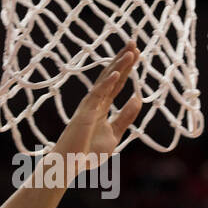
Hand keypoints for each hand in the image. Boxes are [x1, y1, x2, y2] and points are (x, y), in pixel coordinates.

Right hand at [52, 42, 141, 166]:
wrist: (69, 166)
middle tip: (133, 41)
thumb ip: (126, 116)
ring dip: (118, 67)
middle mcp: (94, 102)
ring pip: (105, 82)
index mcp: (101, 106)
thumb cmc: (88, 152)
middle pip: (111, 76)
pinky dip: (107, 84)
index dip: (126, 68)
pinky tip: (117, 73)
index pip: (116, 83)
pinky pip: (96, 97)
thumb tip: (138, 98)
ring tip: (130, 52)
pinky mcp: (84, 115)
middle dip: (122, 59)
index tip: (136, 52)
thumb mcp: (115, 133)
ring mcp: (88, 107)